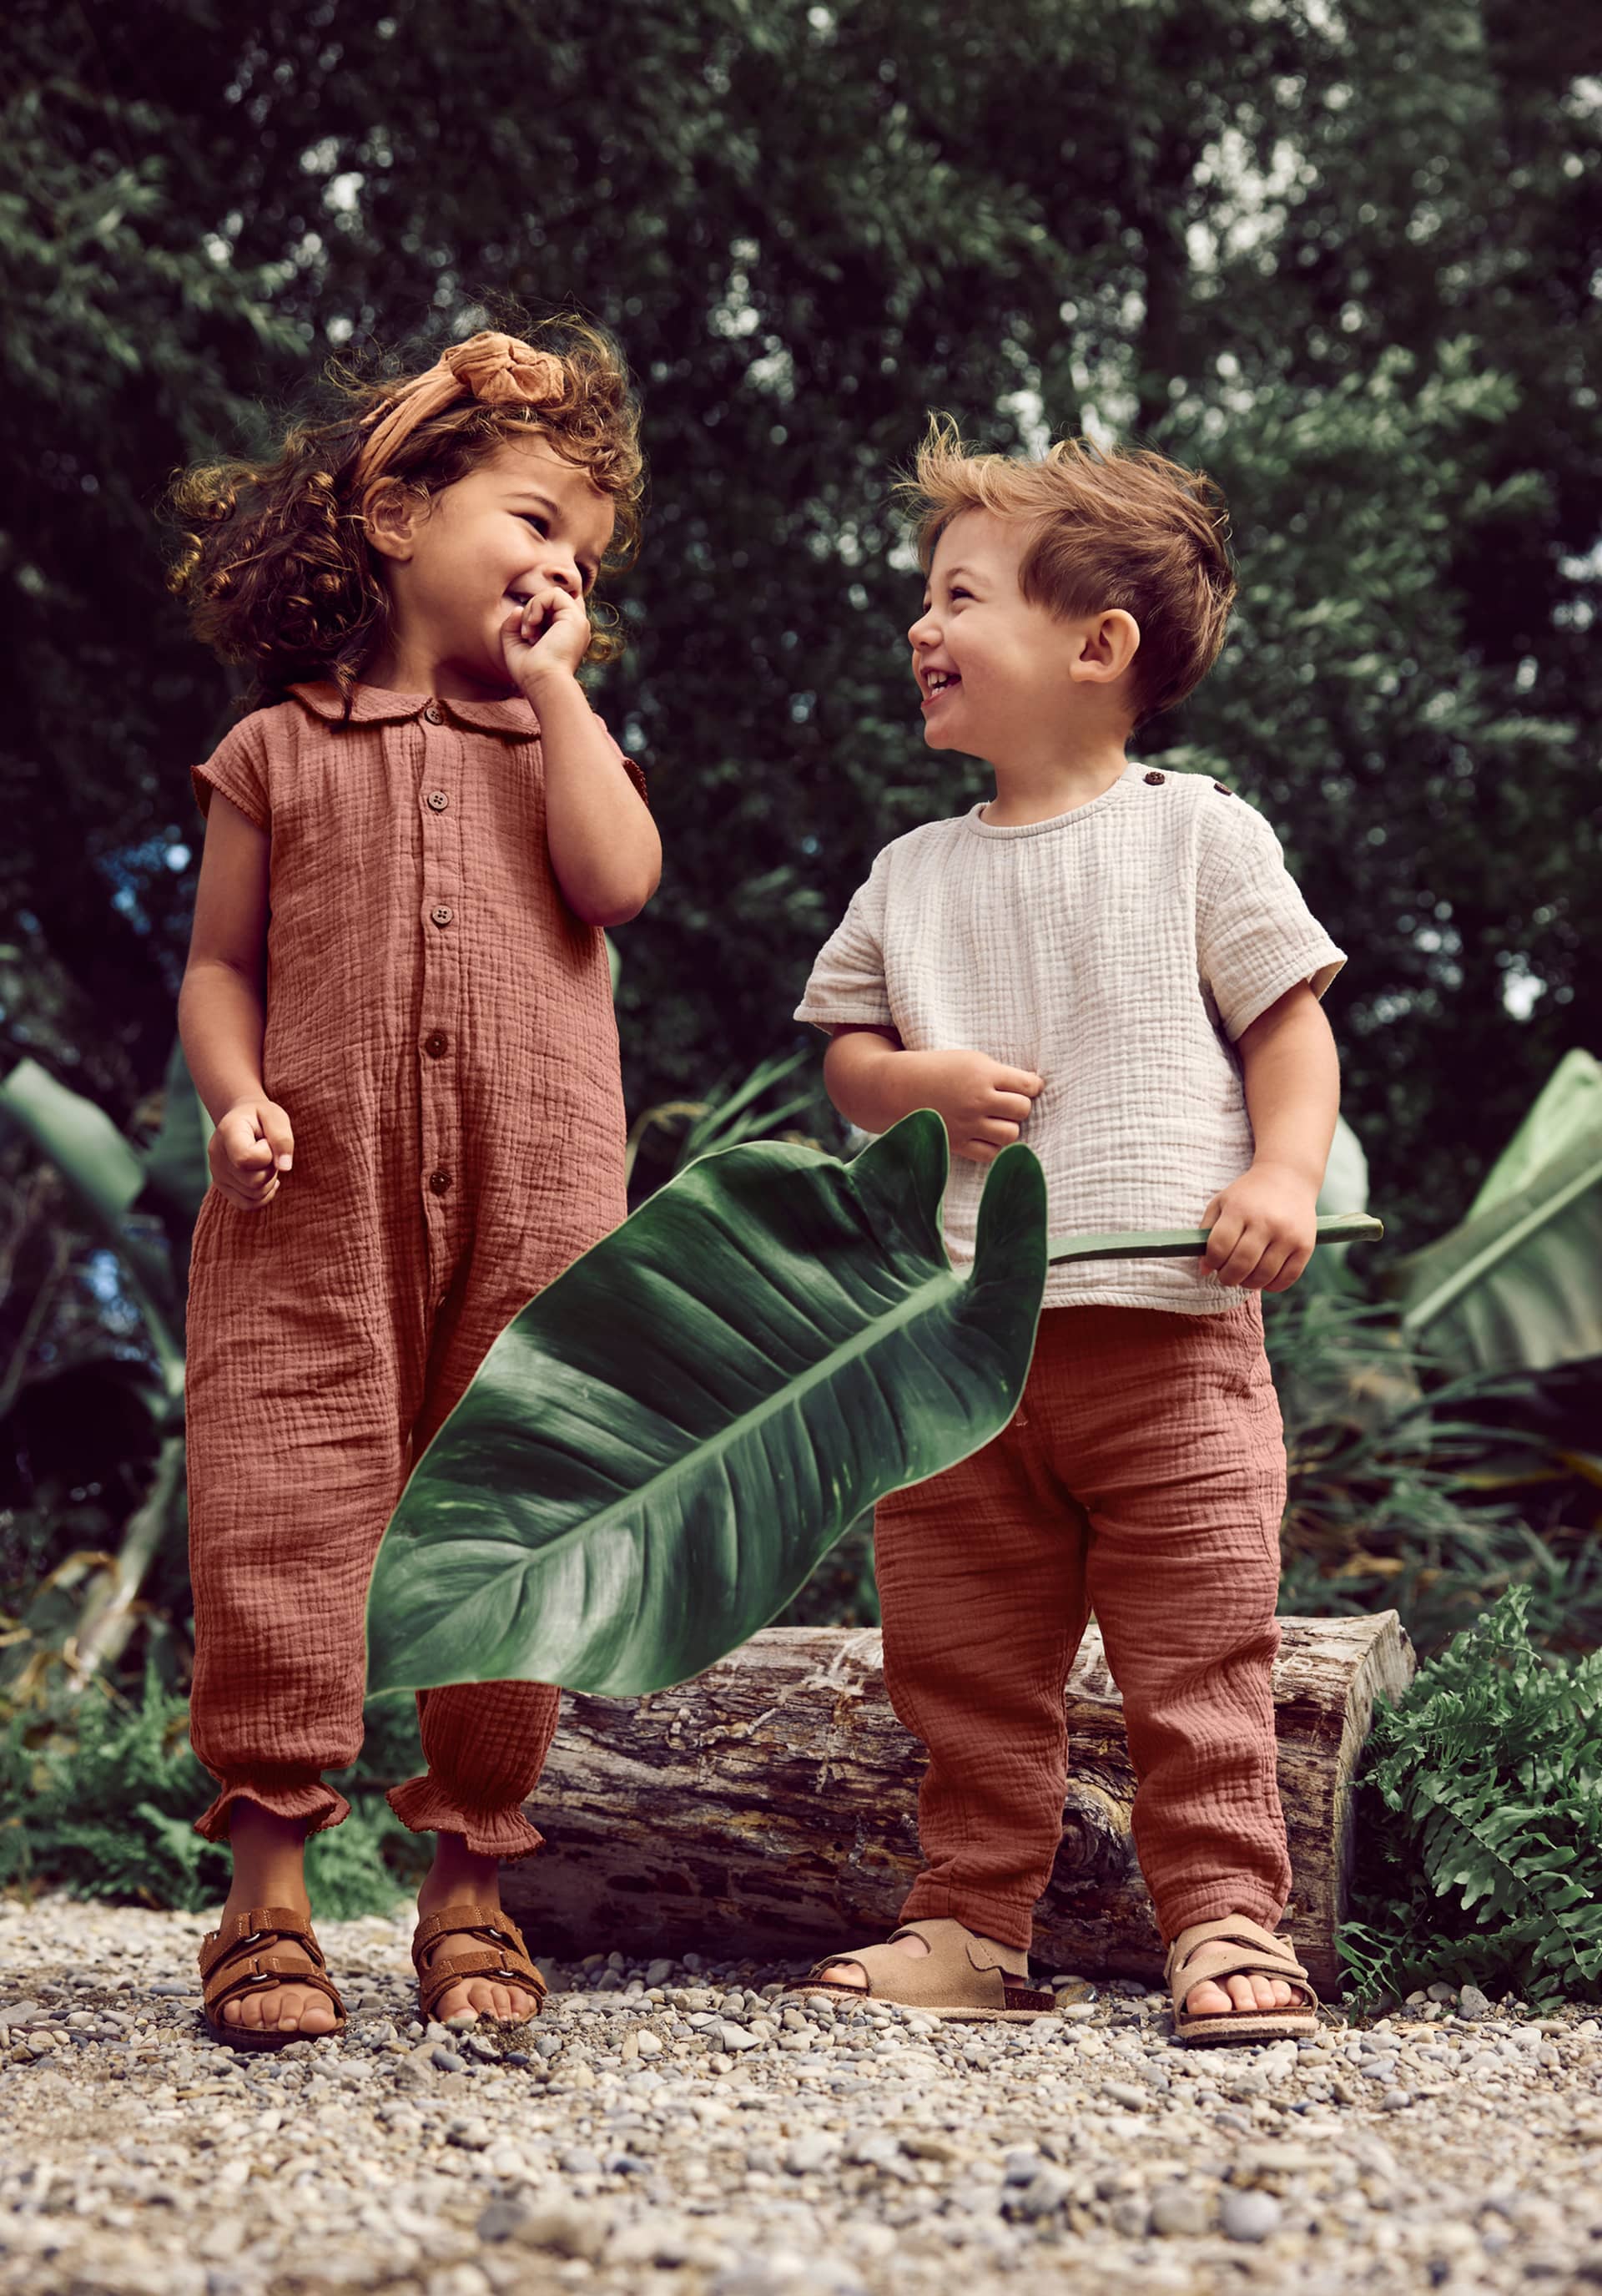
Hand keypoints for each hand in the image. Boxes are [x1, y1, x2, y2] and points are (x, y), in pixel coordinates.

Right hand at [209, 1098, 293, 1211]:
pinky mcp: (222, 1186)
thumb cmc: (261, 1117)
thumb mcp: (276, 1117)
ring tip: (263, 1161)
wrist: (241, 1120)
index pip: (246, 1159)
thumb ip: (282, 1139)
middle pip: (254, 1181)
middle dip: (271, 1168)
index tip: (266, 1140)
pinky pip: (248, 1204)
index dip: (266, 1154)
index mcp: (227, 1132)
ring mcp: (217, 1173)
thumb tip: (285, 1167)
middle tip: (268, 1151)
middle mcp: (216, 1155)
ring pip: (254, 1194)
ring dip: (268, 1180)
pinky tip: (266, 1179)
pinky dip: (263, 1195)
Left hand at [501, 584, 591, 692]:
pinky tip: (532, 624)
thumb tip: (518, 608)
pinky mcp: (576, 619)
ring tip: (528, 630)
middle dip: (532, 610)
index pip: (552, 609)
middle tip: (526, 634)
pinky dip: (537, 604)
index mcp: (566, 636)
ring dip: (534, 607)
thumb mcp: (514, 644)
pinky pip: (554, 594)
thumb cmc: (528, 672)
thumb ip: (512, 624)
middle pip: (552, 600)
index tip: (526, 635)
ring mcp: (578, 623)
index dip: (534, 613)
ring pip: (553, 595)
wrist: (542, 683)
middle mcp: (574, 629)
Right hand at [903, 1048, 1044, 1164]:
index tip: (1029, 1086)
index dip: (1033, 1086)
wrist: (897, 1088)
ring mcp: (967, 1125)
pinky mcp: (958, 1144)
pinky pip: (990, 1153)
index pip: (1028, 1085)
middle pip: (1022, 1110)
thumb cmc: (936, 1069)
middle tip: (1008, 1103)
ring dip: (1008, 1127)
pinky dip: (993, 1146)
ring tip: (998, 1120)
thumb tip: (1032, 1088)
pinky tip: (987, 1135)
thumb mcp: (969, 1059)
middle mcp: (977, 1100)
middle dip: (1019, 1106)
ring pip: (1011, 1134)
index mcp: (982, 1074)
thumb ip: (999, 1073)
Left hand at [1200, 1161, 1317, 1290]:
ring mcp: (1288, 1235)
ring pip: (1263, 1275)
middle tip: (1226, 1276)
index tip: (1212, 1263)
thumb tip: (1204, 1269)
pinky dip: (1272, 1286)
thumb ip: (1206, 1232)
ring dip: (1248, 1284)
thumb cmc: (1248, 1195)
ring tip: (1244, 1278)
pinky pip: (1287, 1278)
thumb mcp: (1221, 1202)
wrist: (1288, 1177)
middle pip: (1241, 1265)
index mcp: (1240, 1209)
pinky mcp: (1305, 1245)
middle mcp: (1265, 1222)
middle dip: (1228, 1277)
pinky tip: (1264, 1279)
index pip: (1219, 1247)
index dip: (1211, 1261)